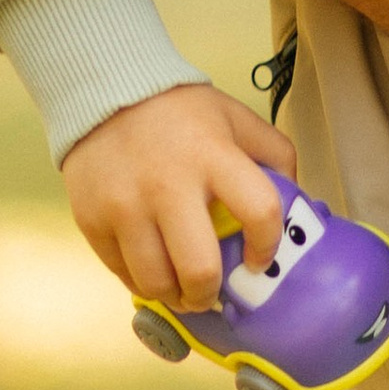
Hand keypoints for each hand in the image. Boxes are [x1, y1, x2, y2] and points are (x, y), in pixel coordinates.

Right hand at [63, 82, 294, 308]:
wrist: (104, 92)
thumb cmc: (178, 112)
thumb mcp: (235, 118)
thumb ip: (275, 155)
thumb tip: (296, 202)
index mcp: (214, 156)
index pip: (259, 212)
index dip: (268, 246)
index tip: (259, 259)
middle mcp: (168, 184)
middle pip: (199, 268)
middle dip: (210, 293)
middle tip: (212, 294)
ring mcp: (125, 205)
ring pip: (156, 281)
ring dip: (175, 297)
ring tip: (182, 291)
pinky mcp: (92, 218)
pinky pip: (121, 272)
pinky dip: (141, 282)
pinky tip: (152, 272)